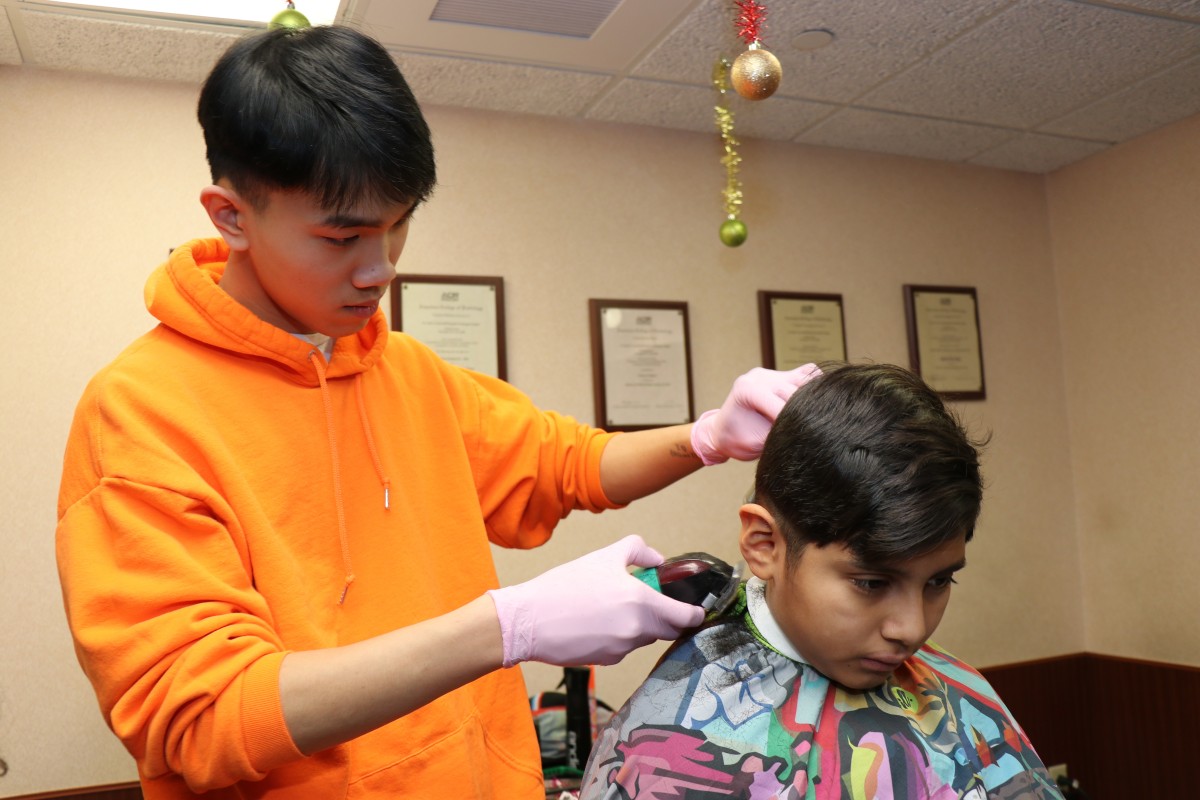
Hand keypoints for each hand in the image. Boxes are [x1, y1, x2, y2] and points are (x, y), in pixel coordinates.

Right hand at [486, 535, 704, 666]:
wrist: (528, 621)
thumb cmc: (564, 587)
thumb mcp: (603, 556)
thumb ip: (637, 551)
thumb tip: (657, 560)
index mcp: (641, 602)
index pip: (684, 617)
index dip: (693, 614)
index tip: (695, 610)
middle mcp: (637, 630)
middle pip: (666, 629)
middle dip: (664, 618)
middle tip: (651, 602)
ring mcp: (622, 649)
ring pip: (643, 638)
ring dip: (639, 625)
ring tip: (612, 608)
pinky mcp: (607, 661)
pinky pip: (623, 648)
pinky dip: (619, 636)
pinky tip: (597, 623)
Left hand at [690, 363, 821, 464]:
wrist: (723, 430)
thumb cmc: (734, 440)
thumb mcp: (755, 444)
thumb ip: (778, 435)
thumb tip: (806, 434)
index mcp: (747, 389)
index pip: (781, 406)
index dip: (795, 424)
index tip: (807, 438)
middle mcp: (759, 376)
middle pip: (794, 392)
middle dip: (805, 414)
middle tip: (814, 433)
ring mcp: (771, 373)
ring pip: (805, 380)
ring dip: (811, 401)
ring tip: (813, 420)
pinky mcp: (782, 375)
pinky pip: (806, 375)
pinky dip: (813, 389)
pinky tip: (813, 407)